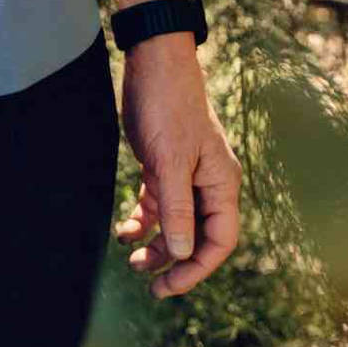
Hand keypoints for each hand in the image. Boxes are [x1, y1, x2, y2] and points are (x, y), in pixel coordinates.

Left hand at [113, 35, 241, 298]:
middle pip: (198, 236)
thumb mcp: (170, 160)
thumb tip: (184, 255)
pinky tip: (126, 230)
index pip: (219, 240)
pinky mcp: (164, 163)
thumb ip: (177, 208)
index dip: (197, 267)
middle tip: (149, 284)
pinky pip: (159, 202)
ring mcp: (186, 173)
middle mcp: (208, 182)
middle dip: (174, 261)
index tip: (170, 285)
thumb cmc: (168, 105)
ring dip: (157, 243)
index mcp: (221, 182)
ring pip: (176, 222)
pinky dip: (144, 219)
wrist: (153, 61)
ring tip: (132, 259)